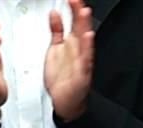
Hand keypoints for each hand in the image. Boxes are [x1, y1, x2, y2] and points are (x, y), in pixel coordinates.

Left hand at [44, 0, 94, 121]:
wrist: (65, 102)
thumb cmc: (62, 78)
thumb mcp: (55, 49)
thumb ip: (56, 30)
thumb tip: (55, 13)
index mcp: (72, 43)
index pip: (74, 21)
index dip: (73, 8)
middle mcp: (78, 50)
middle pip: (80, 27)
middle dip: (79, 13)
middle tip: (77, 0)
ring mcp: (81, 62)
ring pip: (85, 41)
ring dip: (85, 26)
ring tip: (84, 12)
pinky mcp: (82, 74)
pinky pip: (85, 60)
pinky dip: (87, 49)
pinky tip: (88, 38)